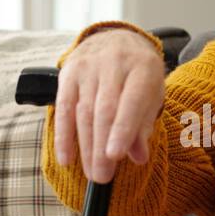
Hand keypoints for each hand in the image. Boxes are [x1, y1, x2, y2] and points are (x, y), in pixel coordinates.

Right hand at [55, 28, 165, 183]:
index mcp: (142, 68)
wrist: (116, 38)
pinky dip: (63, 135)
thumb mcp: (151, 94)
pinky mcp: (68, 73)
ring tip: (92, 173)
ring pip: (83, 112)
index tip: (115, 157)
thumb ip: (144, 124)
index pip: (131, 102)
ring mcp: (88, 67)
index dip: (122, 130)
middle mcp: (114, 64)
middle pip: (104, 111)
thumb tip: (138, 157)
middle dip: (101, 147)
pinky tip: (66, 158)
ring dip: (86, 147)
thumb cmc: (138, 74)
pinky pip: (63, 107)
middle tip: (102, 177)